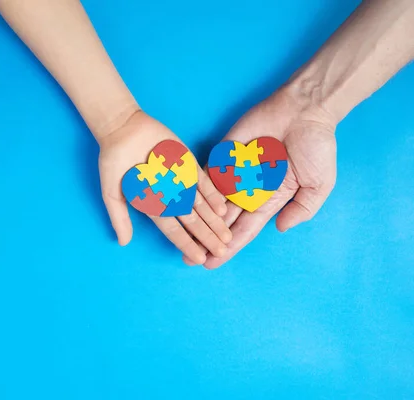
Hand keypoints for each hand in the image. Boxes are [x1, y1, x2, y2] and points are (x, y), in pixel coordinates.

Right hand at [98, 110, 231, 264]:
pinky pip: (203, 181)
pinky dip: (213, 194)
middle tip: (222, 251)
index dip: (186, 244)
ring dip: (214, 220)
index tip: (199, 259)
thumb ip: (119, 217)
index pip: (173, 230)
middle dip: (207, 237)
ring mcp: (180, 180)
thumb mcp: (111, 192)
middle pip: (192, 221)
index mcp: (153, 205)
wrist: (122, 129)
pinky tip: (223, 208)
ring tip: (227, 236)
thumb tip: (124, 243)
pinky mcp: (188, 163)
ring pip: (201, 204)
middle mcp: (169, 196)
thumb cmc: (114, 162)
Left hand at [186, 89, 337, 268]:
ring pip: (209, 202)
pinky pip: (206, 174)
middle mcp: (247, 190)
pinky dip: (193, 189)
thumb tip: (280, 229)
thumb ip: (302, 209)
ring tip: (179, 237)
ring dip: (195, 220)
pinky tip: (180, 205)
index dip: (228, 247)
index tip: (211, 263)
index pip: (244, 230)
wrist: (304, 110)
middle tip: (186, 257)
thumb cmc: (315, 147)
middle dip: (205, 239)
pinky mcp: (224, 153)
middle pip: (221, 221)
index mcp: (268, 200)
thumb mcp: (318, 185)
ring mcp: (234, 172)